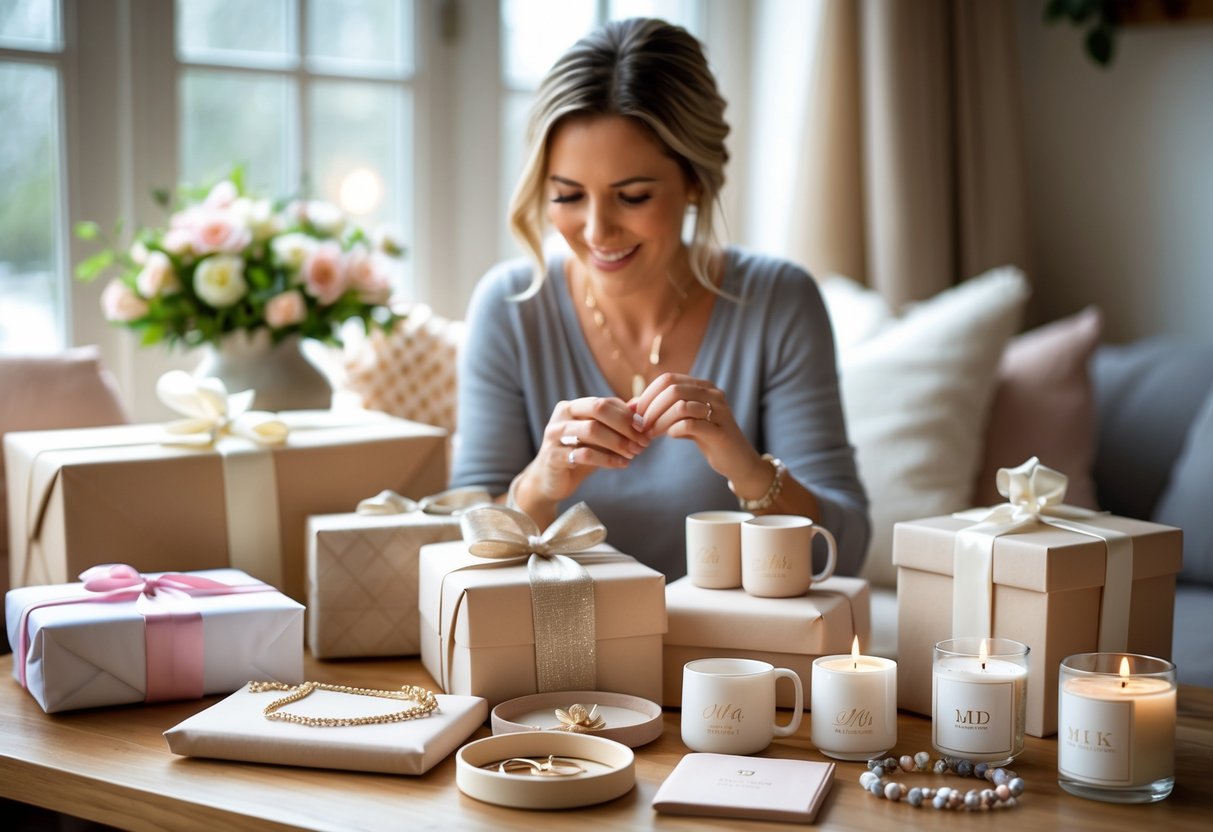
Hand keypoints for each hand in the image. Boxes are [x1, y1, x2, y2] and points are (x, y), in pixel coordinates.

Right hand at [515, 396, 649, 517]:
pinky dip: (608, 459)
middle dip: (624, 424)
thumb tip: (640, 406)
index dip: (628, 414)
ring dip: (618, 442)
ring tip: (634, 454)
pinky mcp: (553, 456)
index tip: (645, 429)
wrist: (549, 482)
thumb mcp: (598, 437)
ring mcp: (555, 435)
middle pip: (598, 408)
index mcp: (572, 406)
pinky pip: (585, 455)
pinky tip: (622, 464)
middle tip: (642, 441)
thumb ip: (616, 422)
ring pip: (591, 430)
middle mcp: (562, 416)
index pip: (605, 402)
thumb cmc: (577, 455)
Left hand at [632, 372, 762, 484]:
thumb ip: (663, 410)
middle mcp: (713, 393)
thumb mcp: (684, 420)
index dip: (647, 395)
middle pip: (672, 390)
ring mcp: (719, 411)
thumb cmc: (707, 438)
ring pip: (680, 406)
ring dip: (659, 422)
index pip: (668, 379)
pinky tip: (671, 436)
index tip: (636, 414)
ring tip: (650, 435)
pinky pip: (690, 425)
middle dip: (650, 409)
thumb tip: (631, 405)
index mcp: (703, 386)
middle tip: (641, 427)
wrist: (737, 461)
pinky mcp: (720, 431)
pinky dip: (673, 430)